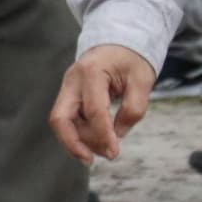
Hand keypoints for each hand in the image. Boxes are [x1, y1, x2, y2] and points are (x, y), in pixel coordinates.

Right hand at [51, 44, 156, 164]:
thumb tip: (117, 135)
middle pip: (60, 118)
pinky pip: (68, 119)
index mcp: (92, 72)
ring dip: (80, 140)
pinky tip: (97, 141)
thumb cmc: (131, 59)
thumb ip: (134, 108)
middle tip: (91, 160)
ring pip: (62, 122)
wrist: (119, 41)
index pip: (93, 111)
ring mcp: (67, 87)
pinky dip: (80, 133)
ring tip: (105, 149)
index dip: (103, 135)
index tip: (114, 153)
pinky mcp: (69, 95)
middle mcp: (72, 80)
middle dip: (73, 143)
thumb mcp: (142, 80)